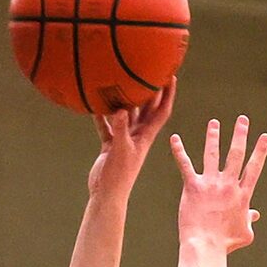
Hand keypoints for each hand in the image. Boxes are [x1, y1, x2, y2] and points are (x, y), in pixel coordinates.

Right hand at [87, 81, 175, 197]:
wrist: (106, 194)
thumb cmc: (118, 176)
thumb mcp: (121, 150)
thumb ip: (120, 130)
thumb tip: (119, 111)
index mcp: (146, 136)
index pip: (162, 111)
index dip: (168, 94)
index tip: (171, 76)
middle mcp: (137, 135)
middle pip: (146, 109)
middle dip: (150, 91)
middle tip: (148, 72)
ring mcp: (124, 140)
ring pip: (126, 115)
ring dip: (124, 101)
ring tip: (120, 83)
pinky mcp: (111, 145)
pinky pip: (108, 127)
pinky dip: (103, 117)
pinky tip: (96, 106)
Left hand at [170, 114, 266, 254]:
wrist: (206, 246)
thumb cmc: (225, 244)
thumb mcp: (244, 233)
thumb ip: (250, 220)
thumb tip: (255, 215)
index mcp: (242, 194)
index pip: (254, 168)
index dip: (260, 151)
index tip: (264, 136)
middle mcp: (228, 185)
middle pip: (236, 154)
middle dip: (240, 135)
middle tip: (242, 120)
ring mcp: (210, 184)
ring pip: (212, 155)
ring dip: (213, 137)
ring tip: (213, 123)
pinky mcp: (193, 187)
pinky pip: (185, 165)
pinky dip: (179, 151)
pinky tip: (174, 138)